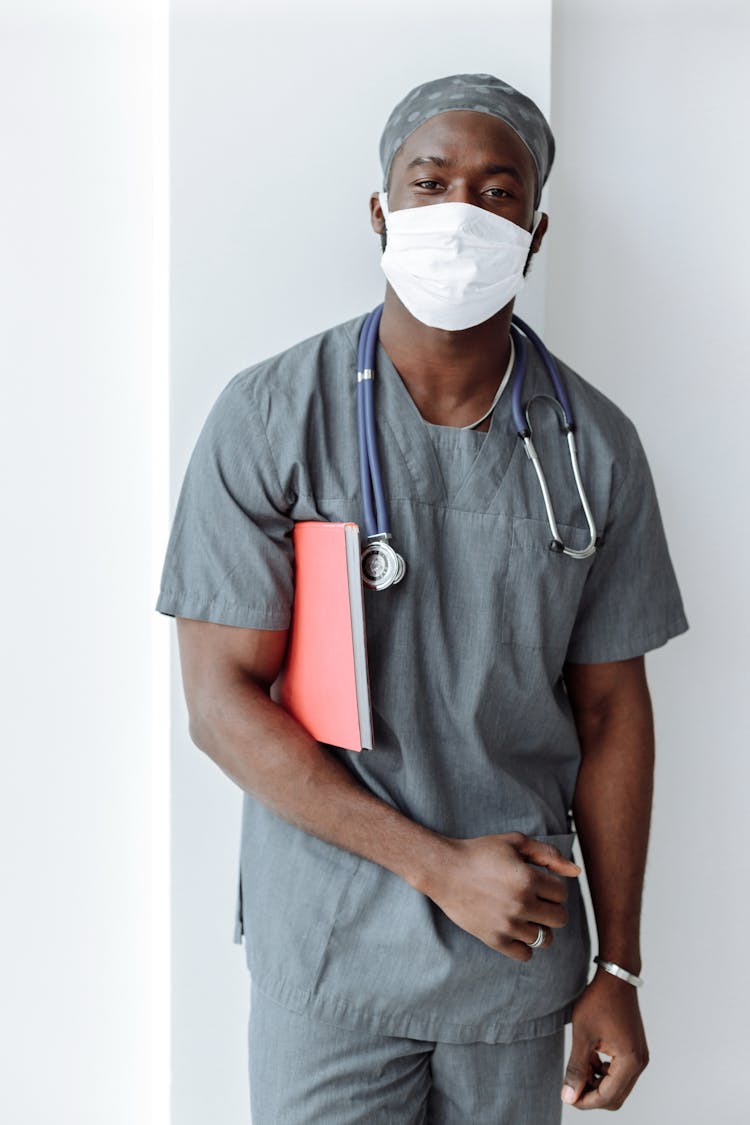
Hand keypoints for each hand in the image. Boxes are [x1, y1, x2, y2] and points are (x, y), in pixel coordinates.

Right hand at [422, 832, 579, 961]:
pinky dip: (525, 945)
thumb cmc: (480, 852)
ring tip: (525, 914)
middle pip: (560, 918)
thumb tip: (577, 872)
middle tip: (535, 899)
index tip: (537, 882)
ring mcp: (508, 925)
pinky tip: (515, 929)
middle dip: (551, 907)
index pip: (562, 893)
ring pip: (545, 938)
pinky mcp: (494, 939)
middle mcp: (521, 904)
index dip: (552, 886)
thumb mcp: (515, 842)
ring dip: (539, 926)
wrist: (443, 870)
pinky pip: (525, 954)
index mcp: (528, 878)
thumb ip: (548, 854)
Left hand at [561, 968, 648, 1109]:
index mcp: (630, 1061)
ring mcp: (639, 1056)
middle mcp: (639, 1062)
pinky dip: (603, 1072)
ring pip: (617, 1086)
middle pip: (615, 1096)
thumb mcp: (583, 1036)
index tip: (567, 1096)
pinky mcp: (634, 1049)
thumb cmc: (599, 1001)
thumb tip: (569, 1096)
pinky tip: (588, 1058)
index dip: (585, 1101)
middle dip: (592, 1095)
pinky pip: (619, 1072)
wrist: (615, 977)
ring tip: (578, 1068)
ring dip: (596, 1083)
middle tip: (570, 1086)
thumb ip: (576, 1068)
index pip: (607, 1096)